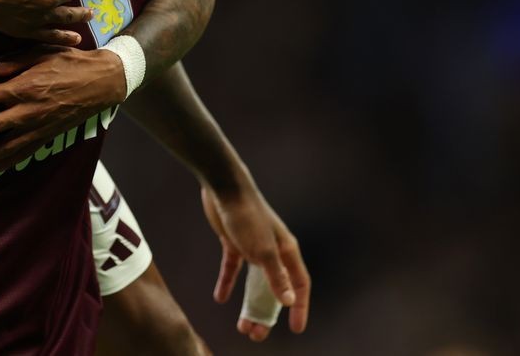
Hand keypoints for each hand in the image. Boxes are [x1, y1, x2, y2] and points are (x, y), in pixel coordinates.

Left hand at [0, 45, 124, 172]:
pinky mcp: (48, 136)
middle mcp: (28, 111)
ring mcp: (38, 127)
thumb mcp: (42, 52)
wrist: (103, 82)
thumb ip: (13, 61)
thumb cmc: (70, 62)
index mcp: (24, 87)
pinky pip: (24, 153)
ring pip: (4, 147)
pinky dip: (6, 163)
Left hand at [200, 184, 310, 340]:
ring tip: (242, 326)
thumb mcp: (262, 250)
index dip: (300, 308)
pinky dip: (227, 282)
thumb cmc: (247, 215)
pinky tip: (219, 297)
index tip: (296, 329)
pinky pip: (232, 268)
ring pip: (253, 282)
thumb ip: (276, 276)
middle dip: (267, 313)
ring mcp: (253, 245)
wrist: (223, 186)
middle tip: (257, 333)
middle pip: (274, 288)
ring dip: (248, 303)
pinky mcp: (233, 241)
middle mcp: (273, 250)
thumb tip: (289, 301)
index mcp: (286, 251)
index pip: (299, 285)